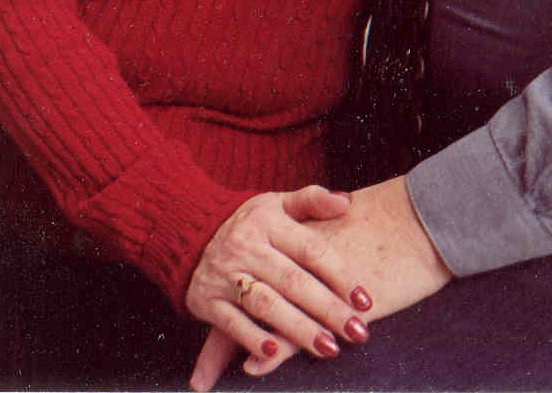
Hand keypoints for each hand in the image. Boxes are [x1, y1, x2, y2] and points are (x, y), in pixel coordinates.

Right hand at [191, 178, 451, 387]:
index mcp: (268, 221)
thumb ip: (312, 200)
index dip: (340, 273)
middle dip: (328, 309)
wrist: (186, 230)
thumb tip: (347, 201)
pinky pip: (232, 323)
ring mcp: (226, 275)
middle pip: (293, 281)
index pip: (311, 248)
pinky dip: (252, 338)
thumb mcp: (275, 202)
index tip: (365, 299)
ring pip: (267, 304)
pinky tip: (275, 353)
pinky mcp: (208, 301)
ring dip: (298, 329)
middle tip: (357, 330)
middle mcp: (248, 247)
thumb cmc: (245, 220)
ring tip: (328, 347)